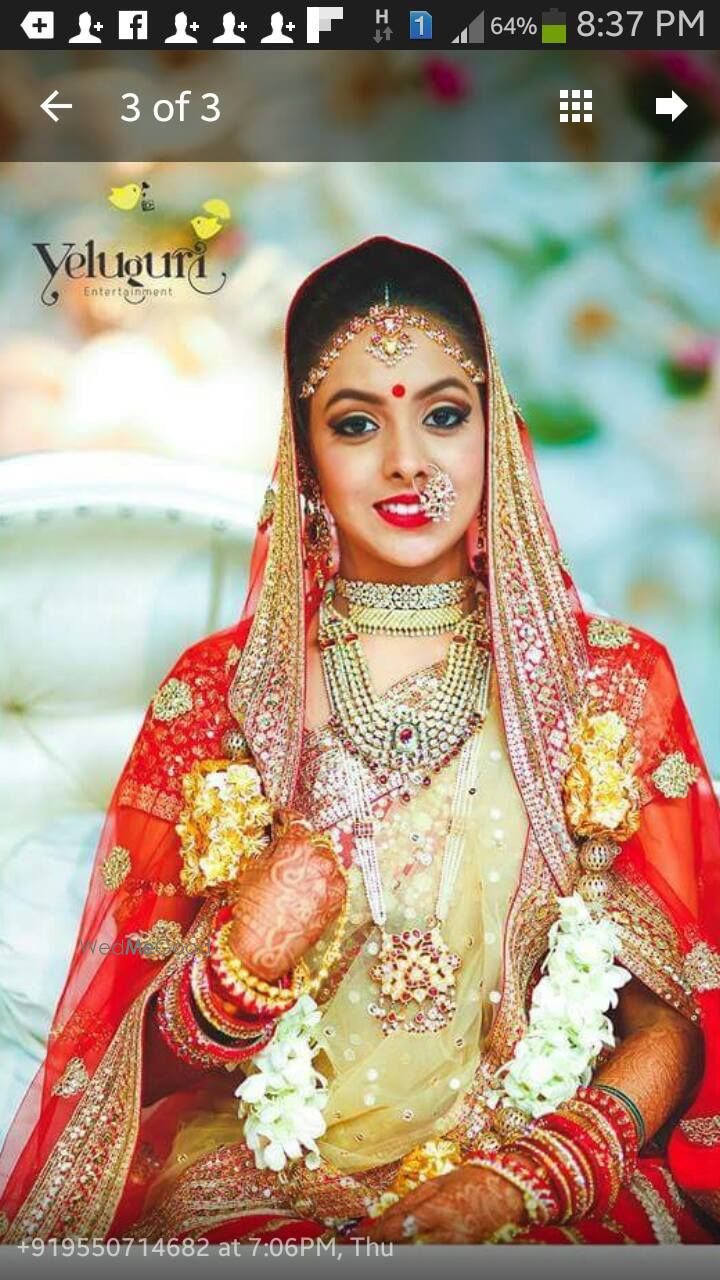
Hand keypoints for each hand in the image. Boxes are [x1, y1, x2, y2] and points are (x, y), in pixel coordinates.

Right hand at [228, 814, 345, 981]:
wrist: (264, 944)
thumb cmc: (254, 907)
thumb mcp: (255, 867)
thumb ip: (275, 847)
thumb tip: (282, 836)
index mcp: (298, 845)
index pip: (297, 821)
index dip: (287, 819)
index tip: (283, 819)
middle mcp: (320, 859)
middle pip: (314, 841)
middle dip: (302, 846)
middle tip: (289, 855)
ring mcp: (332, 880)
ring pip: (326, 861)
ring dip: (314, 864)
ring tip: (297, 878)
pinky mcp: (339, 899)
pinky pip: (333, 880)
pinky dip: (323, 882)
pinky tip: (306, 891)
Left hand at [362, 1165, 528, 1244]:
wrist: (508, 1191)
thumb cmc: (472, 1180)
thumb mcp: (437, 1183)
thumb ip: (410, 1201)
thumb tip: (385, 1216)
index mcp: (437, 1211)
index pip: (398, 1229)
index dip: (376, 1235)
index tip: (362, 1237)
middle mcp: (445, 1235)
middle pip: (406, 1247)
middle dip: (386, 1245)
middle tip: (367, 1244)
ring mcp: (455, 1246)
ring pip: (419, 1252)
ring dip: (401, 1247)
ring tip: (385, 1244)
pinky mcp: (462, 1251)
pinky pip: (433, 1252)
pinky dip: (418, 1248)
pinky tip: (409, 1244)